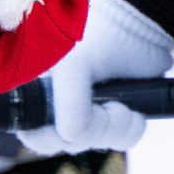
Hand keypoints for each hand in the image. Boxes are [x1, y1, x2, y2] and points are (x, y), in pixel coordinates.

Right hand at [22, 0, 172, 155]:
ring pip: (96, 144)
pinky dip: (131, 129)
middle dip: (94, 130)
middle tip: (111, 107)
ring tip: (125, 104)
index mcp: (36, 91)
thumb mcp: (75, 69)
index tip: (73, 126)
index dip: (51, 136)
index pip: (32, 133)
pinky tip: (133, 110)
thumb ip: (68, 104)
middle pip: (66, 144)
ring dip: (116, 128)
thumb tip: (70, 137)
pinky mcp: (112, 119)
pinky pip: (120, 142)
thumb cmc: (100, 39)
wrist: (141, 29)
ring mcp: (87, 114)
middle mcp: (58, 106)